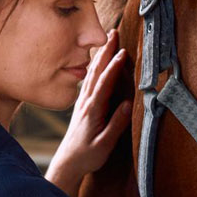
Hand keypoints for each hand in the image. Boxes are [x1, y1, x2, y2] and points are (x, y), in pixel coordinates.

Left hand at [46, 28, 132, 196]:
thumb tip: (128, 104)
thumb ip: (116, 124)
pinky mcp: (83, 104)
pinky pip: (89, 79)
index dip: (114, 68)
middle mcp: (86, 103)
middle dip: (106, 52)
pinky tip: (98, 59)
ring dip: (101, 55)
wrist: (68, 163)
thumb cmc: (87, 156)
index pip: (104, 85)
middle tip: (114, 32)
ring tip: (109, 39)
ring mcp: (83, 102)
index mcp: (92, 111)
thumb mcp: (104, 144)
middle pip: (96, 72)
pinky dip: (95, 65)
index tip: (123, 53)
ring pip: (92, 73)